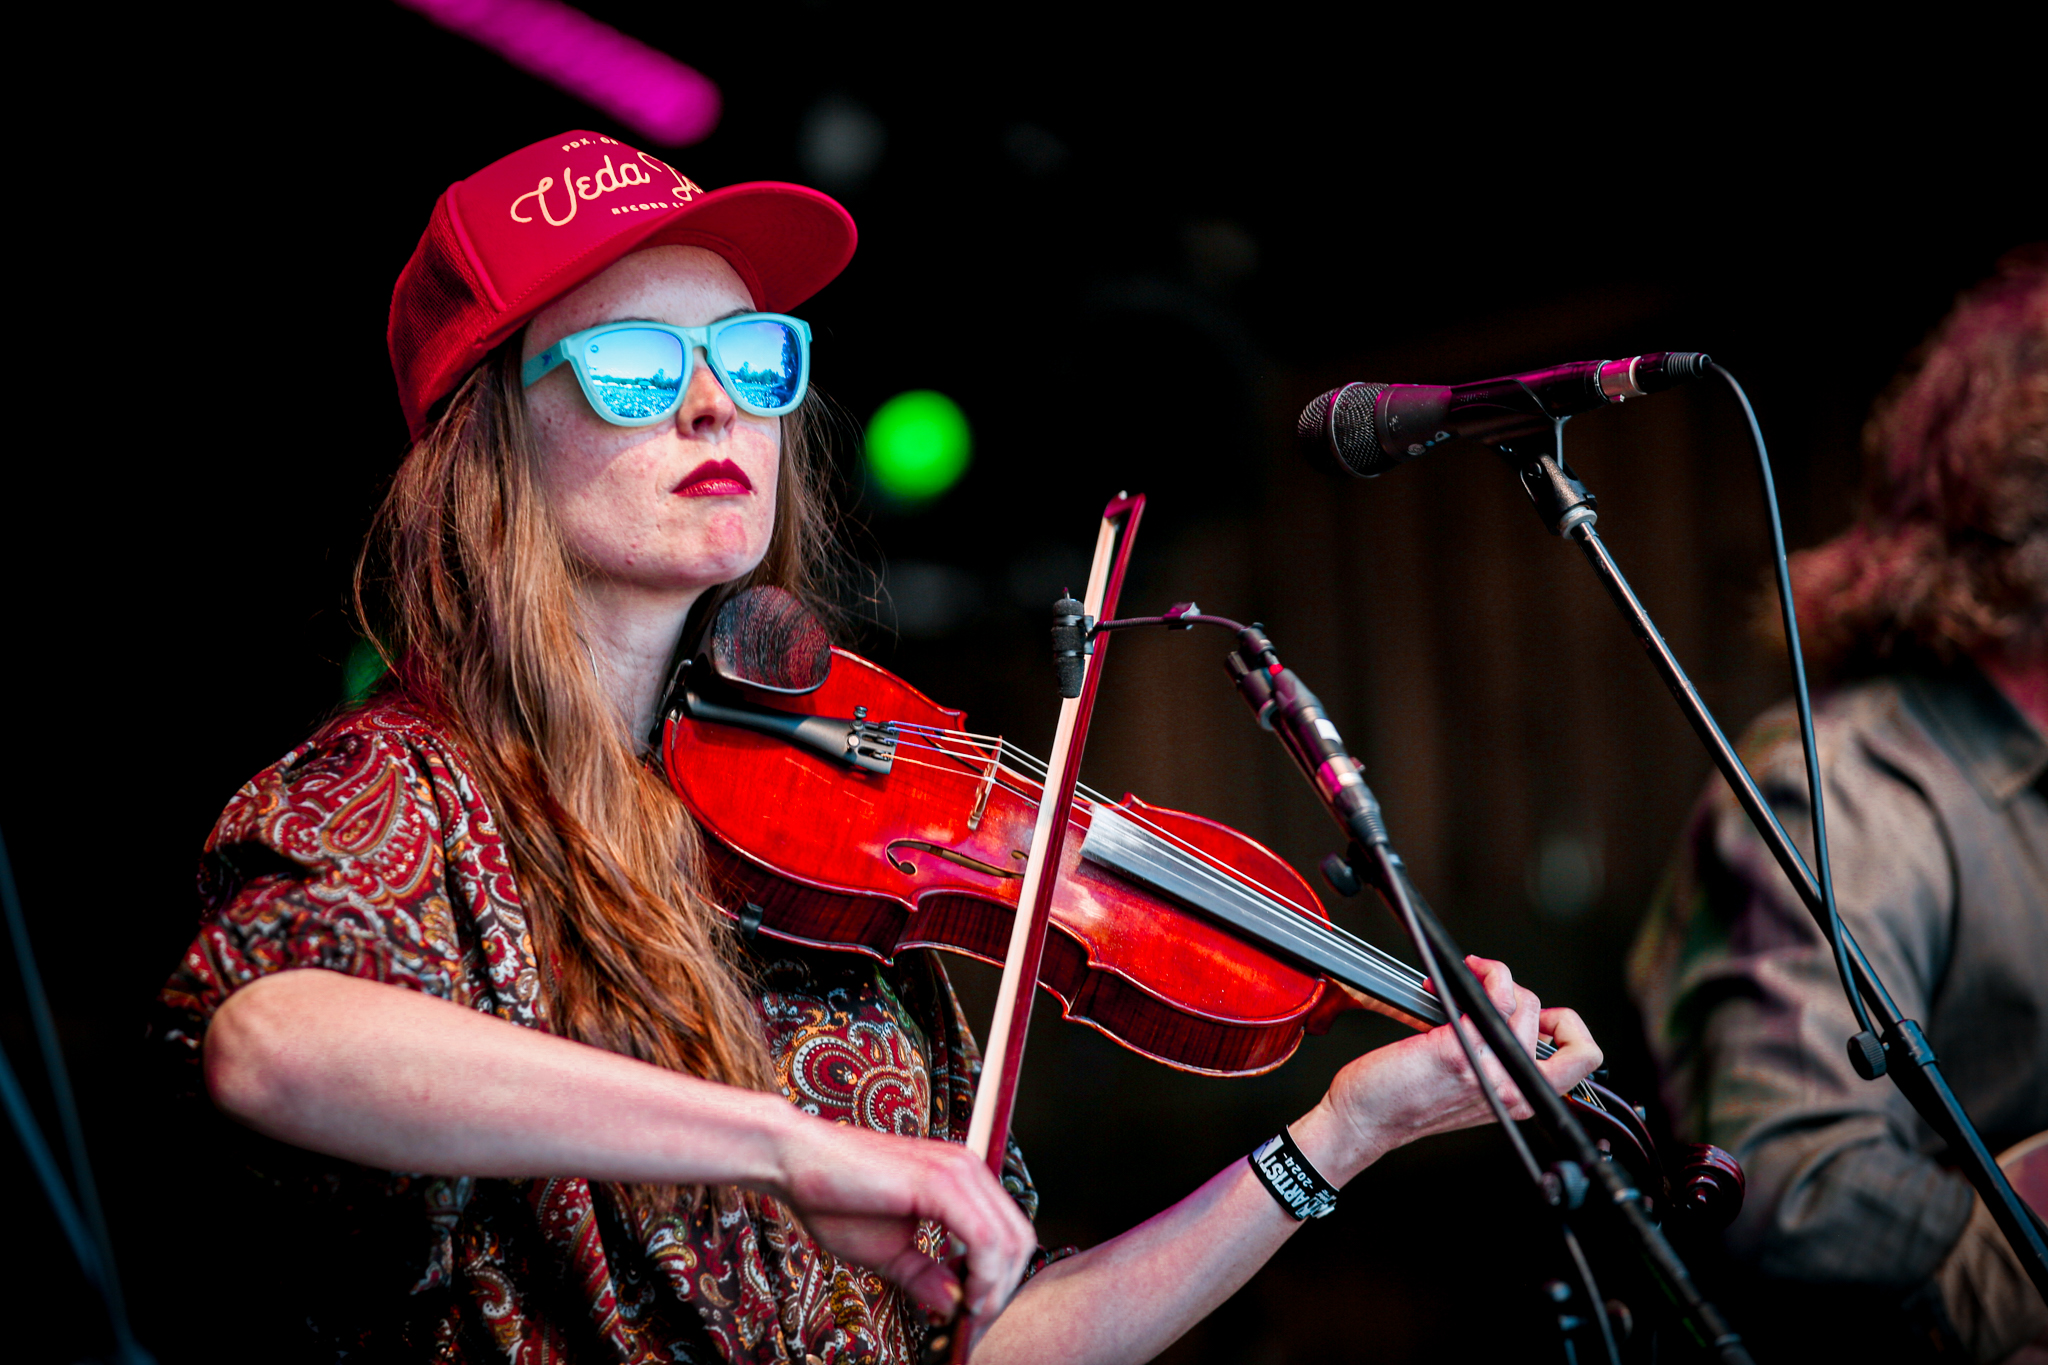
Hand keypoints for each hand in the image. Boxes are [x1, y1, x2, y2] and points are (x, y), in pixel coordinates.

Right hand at [768, 1114, 1037, 1325]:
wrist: (795, 1162)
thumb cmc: (835, 1199)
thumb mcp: (890, 1253)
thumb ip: (927, 1277)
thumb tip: (956, 1307)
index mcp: (960, 1181)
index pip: (1007, 1235)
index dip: (1000, 1284)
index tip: (975, 1319)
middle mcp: (967, 1169)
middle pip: (1019, 1240)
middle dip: (1002, 1291)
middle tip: (973, 1325)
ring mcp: (957, 1171)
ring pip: (1008, 1242)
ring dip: (993, 1290)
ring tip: (966, 1317)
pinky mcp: (940, 1181)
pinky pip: (984, 1238)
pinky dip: (982, 1276)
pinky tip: (961, 1298)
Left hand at [1311, 956, 1602, 1177]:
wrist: (1364, 1120)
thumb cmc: (1406, 1101)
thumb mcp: (1471, 1088)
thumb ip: (1500, 1060)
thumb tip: (1512, 1014)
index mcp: (1519, 1097)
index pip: (1583, 1059)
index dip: (1570, 1028)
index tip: (1537, 1013)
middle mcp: (1512, 1087)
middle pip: (1545, 1016)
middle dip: (1515, 989)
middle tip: (1481, 987)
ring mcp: (1489, 1069)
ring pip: (1521, 1000)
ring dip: (1491, 976)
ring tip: (1458, 981)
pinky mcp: (1458, 1051)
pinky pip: (1495, 997)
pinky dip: (1482, 975)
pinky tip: (1451, 979)